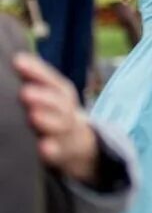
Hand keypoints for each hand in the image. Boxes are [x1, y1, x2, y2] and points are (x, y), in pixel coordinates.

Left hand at [13, 52, 98, 183]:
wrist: (78, 143)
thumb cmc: (52, 113)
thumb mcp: (48, 94)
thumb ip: (33, 78)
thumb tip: (14, 59)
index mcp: (61, 92)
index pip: (51, 78)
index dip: (36, 70)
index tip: (17, 62)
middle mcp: (66, 110)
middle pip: (59, 101)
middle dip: (43, 97)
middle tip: (25, 93)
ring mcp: (66, 132)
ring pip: (61, 125)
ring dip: (48, 120)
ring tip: (33, 116)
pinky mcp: (63, 153)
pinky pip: (59, 152)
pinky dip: (53, 149)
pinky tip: (43, 147)